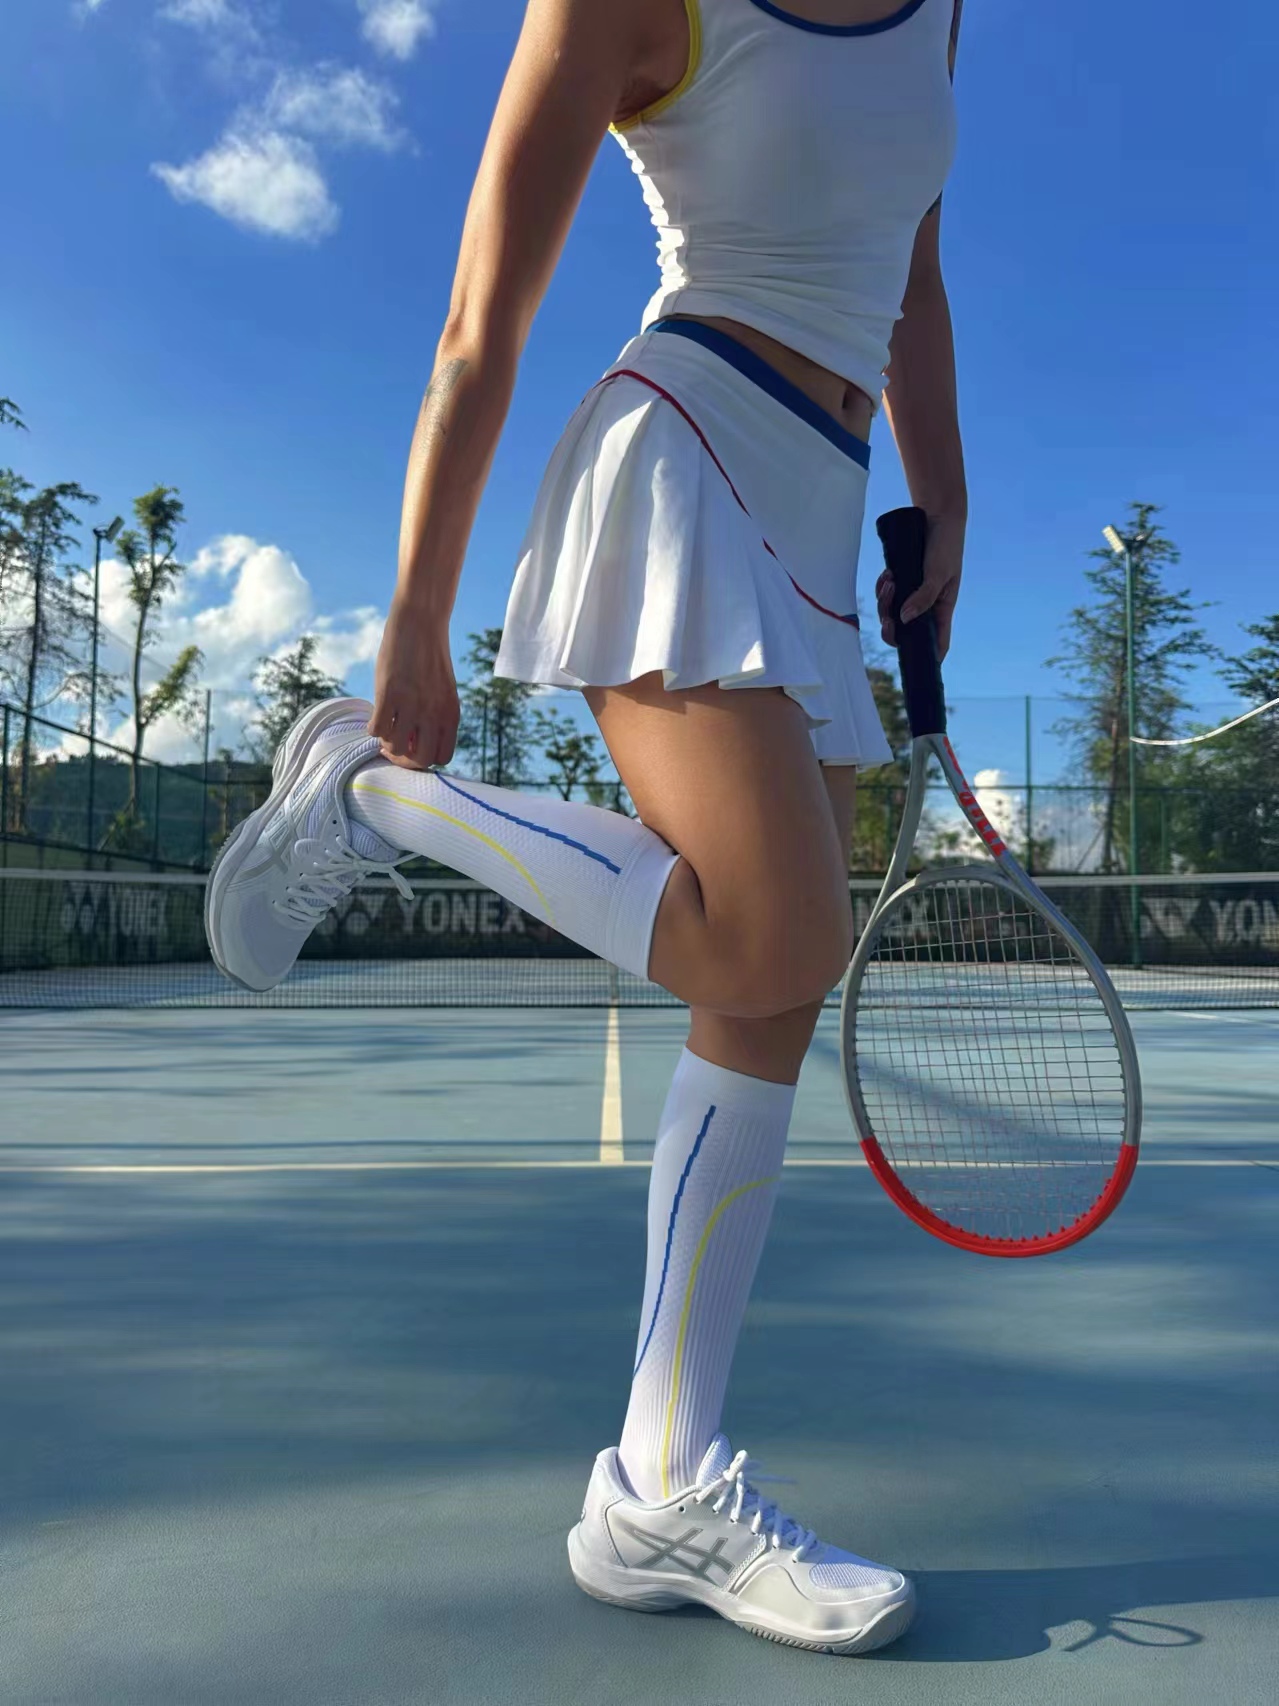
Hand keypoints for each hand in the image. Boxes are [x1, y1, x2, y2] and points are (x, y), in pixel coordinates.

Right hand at [368, 591, 459, 768]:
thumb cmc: (429, 657)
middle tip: (395, 744)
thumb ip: (435, 716)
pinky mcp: (389, 693)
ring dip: (388, 742)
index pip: (443, 757)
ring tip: (386, 726)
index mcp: (451, 714)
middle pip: (421, 760)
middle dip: (405, 759)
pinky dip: (374, 728)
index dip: (425, 759)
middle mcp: (434, 713)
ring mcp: (412, 704)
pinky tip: (376, 715)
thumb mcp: (442, 690)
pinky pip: (377, 729)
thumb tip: (414, 743)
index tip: (414, 746)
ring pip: (397, 748)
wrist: (420, 623)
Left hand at [875, 513, 963, 660]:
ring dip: (885, 601)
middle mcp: (926, 605)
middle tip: (887, 617)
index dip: (928, 657)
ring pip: (891, 612)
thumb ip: (924, 597)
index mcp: (942, 608)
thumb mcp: (938, 572)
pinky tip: (887, 575)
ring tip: (890, 580)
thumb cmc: (945, 545)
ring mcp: (912, 593)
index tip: (916, 665)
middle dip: (892, 626)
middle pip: (905, 630)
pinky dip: (882, 587)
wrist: (936, 515)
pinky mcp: (901, 581)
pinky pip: (886, 593)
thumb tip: (905, 620)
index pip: (937, 642)